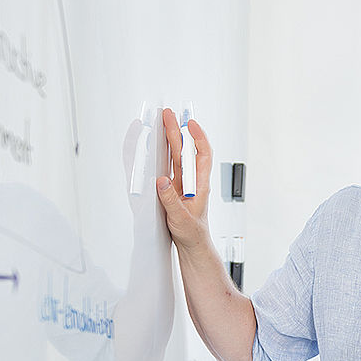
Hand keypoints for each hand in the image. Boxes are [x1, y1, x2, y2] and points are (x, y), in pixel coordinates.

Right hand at [157, 106, 213, 252]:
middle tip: (169, 115)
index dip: (198, 137)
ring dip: (171, 139)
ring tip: (164, 123)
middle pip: (186, 151)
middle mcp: (192, 181)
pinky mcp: (173, 189)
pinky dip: (163, 154)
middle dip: (178, 131)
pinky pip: (169, 167)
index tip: (190, 123)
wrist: (191, 245)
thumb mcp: (181, 218)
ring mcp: (182, 184)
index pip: (202, 155)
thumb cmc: (192, 233)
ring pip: (177, 156)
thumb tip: (161, 181)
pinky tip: (158, 146)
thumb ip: (170, 200)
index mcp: (200, 185)